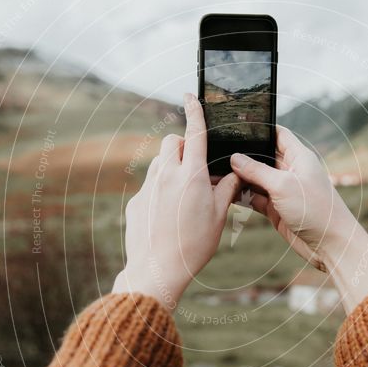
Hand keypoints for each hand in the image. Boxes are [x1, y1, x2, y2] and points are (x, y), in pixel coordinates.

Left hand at [113, 93, 240, 308]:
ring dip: (171, 166)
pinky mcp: (136, 202)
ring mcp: (148, 188)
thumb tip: (232, 175)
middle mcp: (166, 175)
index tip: (190, 96)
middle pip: (170, 142)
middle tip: (195, 166)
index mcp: (191, 175)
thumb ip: (226, 189)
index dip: (194, 111)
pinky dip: (161, 190)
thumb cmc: (194, 245)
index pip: (194, 133)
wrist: (158, 270)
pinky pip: (150, 186)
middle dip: (182, 145)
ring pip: (159, 162)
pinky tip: (168, 215)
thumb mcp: (219, 217)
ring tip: (184, 193)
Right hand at [230, 127, 367, 312]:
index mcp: (299, 157)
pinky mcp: (277, 209)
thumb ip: (257, 171)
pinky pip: (255, 198)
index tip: (238, 125)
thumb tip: (235, 158)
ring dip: (239, 177)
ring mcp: (283, 191)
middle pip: (262, 156)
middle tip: (218, 151)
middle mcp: (291, 171)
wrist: (330, 245)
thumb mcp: (283, 186)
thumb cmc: (316, 210)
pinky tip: (226, 192)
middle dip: (243, 155)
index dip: (260, 129)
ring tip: (216, 172)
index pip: (278, 134)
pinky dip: (242, 196)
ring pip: (256, 179)